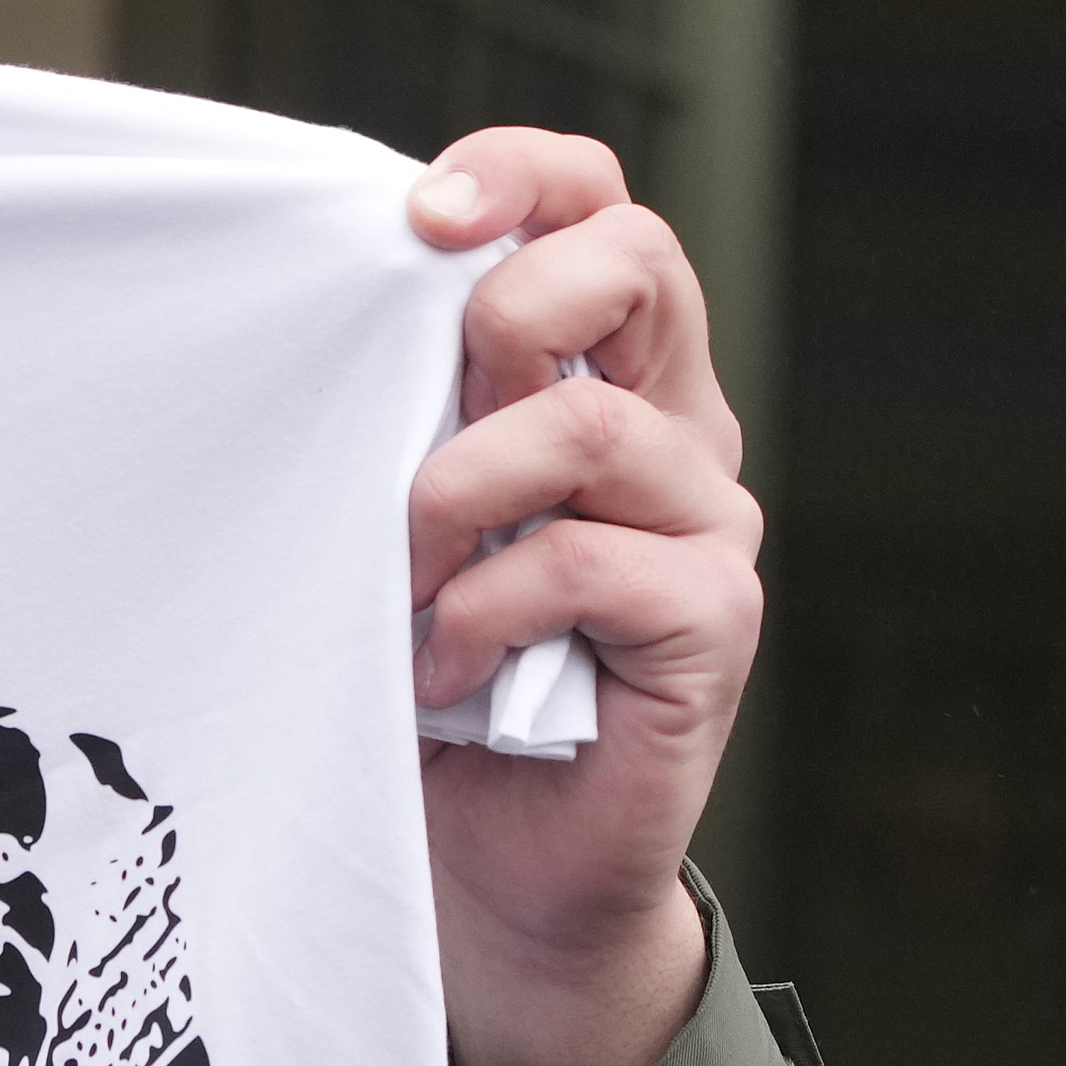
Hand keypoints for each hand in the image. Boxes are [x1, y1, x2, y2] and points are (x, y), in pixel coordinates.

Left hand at [408, 128, 759, 1065]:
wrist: (491, 886)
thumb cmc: (430, 697)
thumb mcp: (402, 528)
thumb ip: (412, 417)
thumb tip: (352, 310)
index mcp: (606, 379)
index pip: (598, 212)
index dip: (521, 179)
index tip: (415, 216)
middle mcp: (676, 435)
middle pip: (640, 261)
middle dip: (512, 301)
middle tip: (421, 400)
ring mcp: (707, 529)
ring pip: (595, 425)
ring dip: (460, 495)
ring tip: (404, 587)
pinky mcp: (713, 626)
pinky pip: (594, 562)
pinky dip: (490, 611)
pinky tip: (440, 675)